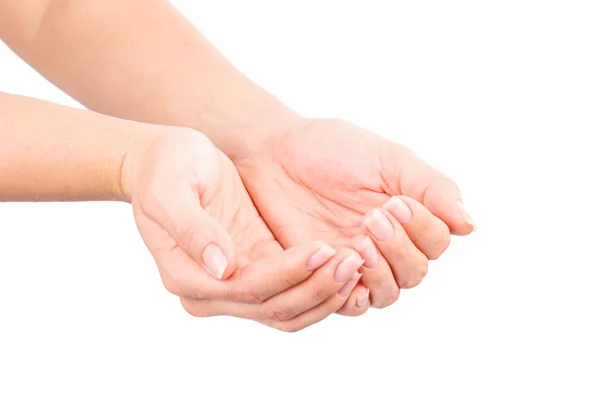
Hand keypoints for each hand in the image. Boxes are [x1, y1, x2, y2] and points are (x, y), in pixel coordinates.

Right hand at [121, 127, 363, 331]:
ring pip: (288, 307)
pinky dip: (320, 283)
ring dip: (324, 292)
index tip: (322, 249)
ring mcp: (237, 282)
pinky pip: (293, 288)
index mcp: (187, 277)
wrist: (168, 162)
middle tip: (352, 260)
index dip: (287, 274)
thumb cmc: (165, 170)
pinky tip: (347, 264)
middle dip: (315, 288)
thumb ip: (193, 229)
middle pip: (274, 307)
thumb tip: (221, 267)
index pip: (247, 289)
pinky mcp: (257, 264)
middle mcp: (212, 291)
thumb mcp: (171, 191)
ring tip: (357, 263)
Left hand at [235, 118, 475, 313]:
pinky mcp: (322, 276)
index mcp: (406, 217)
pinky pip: (346, 303)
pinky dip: (350, 292)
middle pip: (414, 273)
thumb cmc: (331, 150)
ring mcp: (354, 263)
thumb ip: (429, 187)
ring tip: (358, 243)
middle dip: (399, 249)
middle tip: (372, 218)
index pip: (436, 242)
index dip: (423, 229)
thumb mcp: (386, 158)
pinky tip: (341, 266)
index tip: (395, 202)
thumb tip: (470, 225)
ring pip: (386, 294)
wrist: (274, 152)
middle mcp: (385, 245)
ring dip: (380, 273)